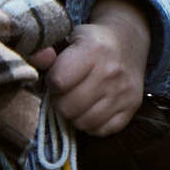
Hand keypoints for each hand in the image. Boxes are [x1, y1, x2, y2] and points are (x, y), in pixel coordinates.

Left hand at [31, 0, 151, 135]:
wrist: (129, 42)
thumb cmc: (92, 43)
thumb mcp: (69, 38)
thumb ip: (46, 52)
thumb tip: (36, 59)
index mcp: (94, 50)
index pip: (58, 81)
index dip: (52, 82)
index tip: (58, 77)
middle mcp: (111, 72)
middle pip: (68, 107)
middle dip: (61, 102)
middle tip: (67, 92)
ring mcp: (124, 91)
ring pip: (83, 123)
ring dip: (76, 115)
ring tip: (80, 100)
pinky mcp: (133, 106)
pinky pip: (101, 131)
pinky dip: (93, 124)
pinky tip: (94, 108)